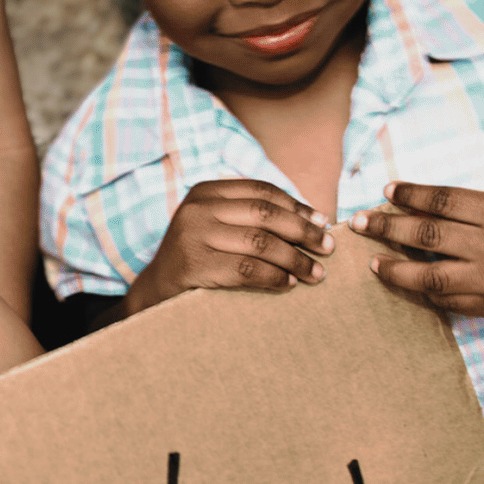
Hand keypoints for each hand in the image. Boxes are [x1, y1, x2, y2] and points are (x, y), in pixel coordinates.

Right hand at [124, 180, 334, 317]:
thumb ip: (249, 217)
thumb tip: (313, 219)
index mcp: (205, 191)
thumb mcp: (214, 225)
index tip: (322, 222)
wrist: (155, 291)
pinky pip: (248, 270)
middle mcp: (198, 209)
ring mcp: (194, 236)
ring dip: (296, 259)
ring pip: (262, 243)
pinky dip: (275, 277)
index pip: (261, 191)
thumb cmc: (196, 258)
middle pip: (266, 214)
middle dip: (304, 231)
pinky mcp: (195, 266)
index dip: (297, 205)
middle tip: (328, 248)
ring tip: (316, 273)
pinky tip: (290, 283)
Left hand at [350, 175, 483, 318]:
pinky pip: (448, 301)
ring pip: (430, 275)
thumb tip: (416, 206)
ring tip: (372, 261)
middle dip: (387, 228)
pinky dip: (423, 291)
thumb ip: (471, 208)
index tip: (387, 190)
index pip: (443, 200)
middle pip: (427, 236)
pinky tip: (405, 283)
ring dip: (395, 269)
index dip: (410, 195)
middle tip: (359, 222)